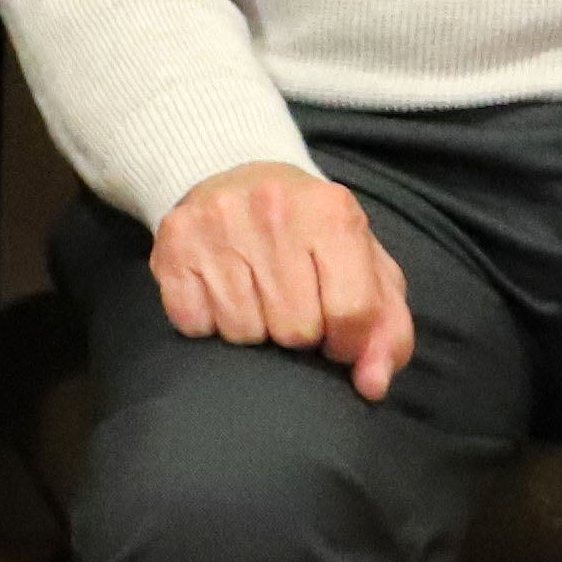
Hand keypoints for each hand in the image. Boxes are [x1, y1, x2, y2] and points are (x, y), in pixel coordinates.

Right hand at [149, 159, 415, 400]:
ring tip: (256, 295)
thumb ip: (387, 328)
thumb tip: (372, 384)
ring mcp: (219, 223)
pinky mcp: (174, 241)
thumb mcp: (366, 268)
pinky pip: (194, 323)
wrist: (239, 176)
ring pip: (243, 332)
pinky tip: (219, 291)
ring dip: (254, 329)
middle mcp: (275, 209)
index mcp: (333, 211)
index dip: (348, 341)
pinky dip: (208, 322)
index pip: (352, 313)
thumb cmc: (313, 235)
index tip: (336, 334)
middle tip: (292, 305)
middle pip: (295, 328)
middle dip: (299, 333)